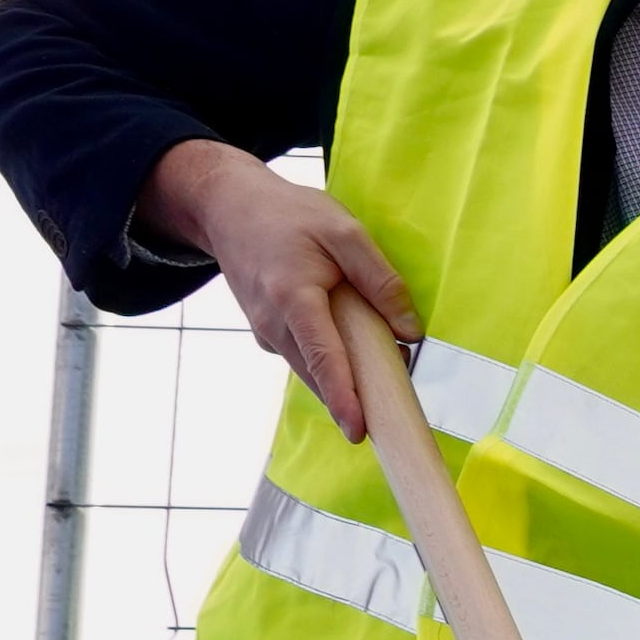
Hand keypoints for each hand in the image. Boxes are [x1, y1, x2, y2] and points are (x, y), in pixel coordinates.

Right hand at [149, 140, 423, 432]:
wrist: (230, 209)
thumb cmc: (290, 215)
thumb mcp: (344, 232)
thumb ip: (380, 280)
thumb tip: (409, 331)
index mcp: (292, 297)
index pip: (322, 357)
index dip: (343, 396)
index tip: (358, 430)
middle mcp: (272, 323)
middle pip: (318, 374)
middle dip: (355, 397)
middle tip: (393, 411)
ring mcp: (265, 331)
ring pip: (311, 370)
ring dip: (345, 379)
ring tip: (385, 371)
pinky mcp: (267, 333)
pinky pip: (304, 356)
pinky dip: (330, 361)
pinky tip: (354, 347)